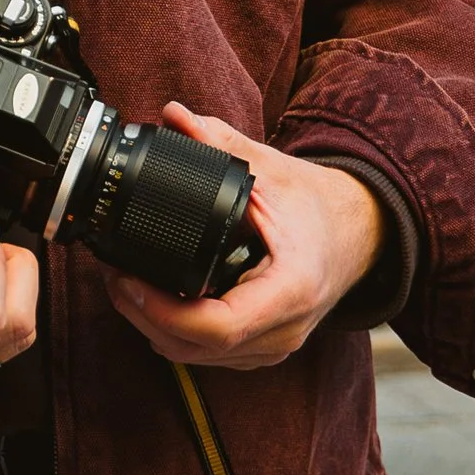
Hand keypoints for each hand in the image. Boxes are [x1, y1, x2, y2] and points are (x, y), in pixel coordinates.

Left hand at [105, 103, 383, 372]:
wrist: (361, 232)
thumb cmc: (318, 204)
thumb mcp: (270, 167)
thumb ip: (220, 141)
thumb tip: (175, 115)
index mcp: (290, 288)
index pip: (218, 327)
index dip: (163, 312)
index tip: (131, 280)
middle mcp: (285, 328)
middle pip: (197, 350)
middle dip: (144, 317)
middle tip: (113, 277)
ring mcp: (277, 345)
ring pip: (199, 359)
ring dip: (154, 328)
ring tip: (125, 285)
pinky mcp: (265, 348)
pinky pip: (211, 356)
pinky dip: (177, 333)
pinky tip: (155, 302)